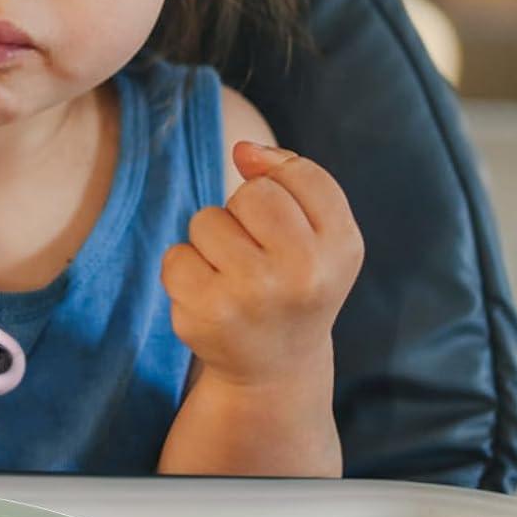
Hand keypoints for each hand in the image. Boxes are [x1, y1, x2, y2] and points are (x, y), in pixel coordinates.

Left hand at [160, 142, 364, 391]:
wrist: (275, 368)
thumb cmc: (295, 282)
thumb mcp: (318, 230)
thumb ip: (291, 175)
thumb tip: (243, 149)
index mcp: (342, 246)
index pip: (298, 173)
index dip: (280, 188)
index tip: (283, 223)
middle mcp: (304, 273)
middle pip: (251, 193)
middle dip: (243, 212)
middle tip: (256, 253)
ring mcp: (253, 295)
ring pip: (206, 220)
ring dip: (211, 242)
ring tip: (234, 277)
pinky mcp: (207, 314)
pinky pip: (175, 256)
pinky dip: (184, 270)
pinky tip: (210, 297)